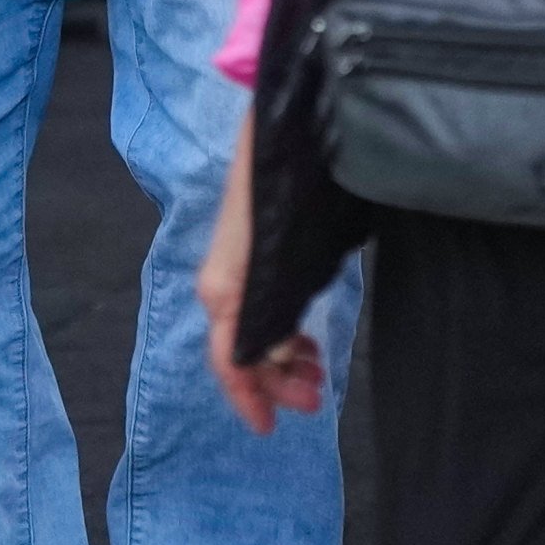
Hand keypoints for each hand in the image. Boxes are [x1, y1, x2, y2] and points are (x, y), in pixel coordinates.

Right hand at [197, 109, 325, 435]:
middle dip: (276, 382)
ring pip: (255, 331)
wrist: (289, 116)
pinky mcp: (260, 252)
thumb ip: (273, 304)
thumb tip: (277, 350)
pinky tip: (310, 338)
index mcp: (227, 283)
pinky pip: (264, 307)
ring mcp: (242, 266)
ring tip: (318, 373)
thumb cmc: (286, 178)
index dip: (248, 395)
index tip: (270, 427)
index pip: (230, 356)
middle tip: (317, 398)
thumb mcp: (281, 251)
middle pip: (243, 351)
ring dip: (283, 360)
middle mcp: (226, 279)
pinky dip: (287, 331)